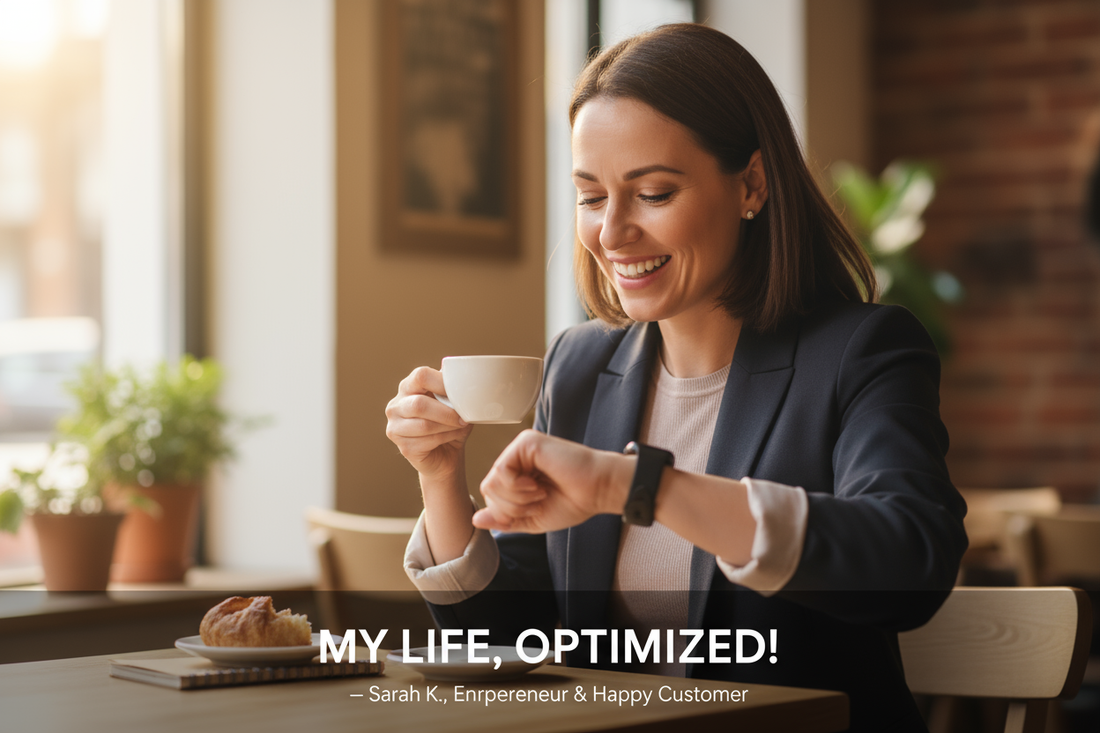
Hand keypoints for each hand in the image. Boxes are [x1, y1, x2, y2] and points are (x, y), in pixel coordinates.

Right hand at [385, 367, 472, 480]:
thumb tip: (463, 378)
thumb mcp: (454, 403)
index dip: (442, 382)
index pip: (421, 376)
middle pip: (419, 404)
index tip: (460, 392)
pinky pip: (428, 441)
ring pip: (425, 425)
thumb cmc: (450, 423)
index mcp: (408, 387)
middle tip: (463, 418)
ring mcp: (396, 427)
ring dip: (448, 426)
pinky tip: (453, 437)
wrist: (447, 454)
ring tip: (460, 426)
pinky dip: (446, 438)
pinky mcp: (404, 447)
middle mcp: (396, 405)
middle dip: (447, 412)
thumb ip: (454, 390)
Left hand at [474, 430, 629, 532]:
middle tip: (538, 501)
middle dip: (511, 507)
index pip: (491, 494)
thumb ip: (505, 519)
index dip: (507, 512)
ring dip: (516, 498)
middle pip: (488, 488)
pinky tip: (537, 484)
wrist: (598, 490)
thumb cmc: (573, 501)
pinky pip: (502, 470)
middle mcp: (517, 457)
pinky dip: (517, 487)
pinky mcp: (526, 442)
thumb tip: (475, 519)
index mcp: (518, 472)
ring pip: (492, 481)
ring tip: (540, 492)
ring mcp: (520, 448)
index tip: (534, 509)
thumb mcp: (533, 519)